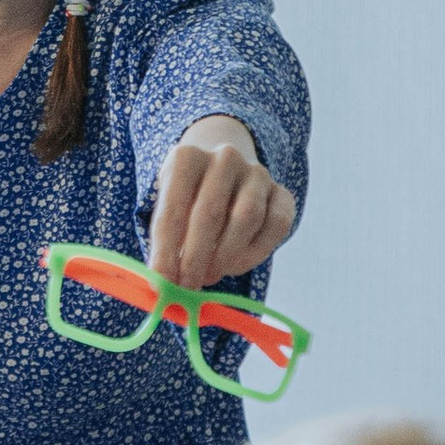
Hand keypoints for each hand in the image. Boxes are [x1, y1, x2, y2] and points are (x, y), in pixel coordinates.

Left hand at [149, 117, 297, 288]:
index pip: (172, 209)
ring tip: (210, 276)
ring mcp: (257, 173)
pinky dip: (256, 252)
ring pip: (247, 218)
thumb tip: (162, 282)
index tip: (161, 282)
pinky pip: (276, 225)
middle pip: (210, 214)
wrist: (223, 173)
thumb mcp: (168, 206)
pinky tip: (236, 265)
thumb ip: (164, 239)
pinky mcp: (282, 193)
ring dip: (226, 256)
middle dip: (196, 258)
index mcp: (187, 158)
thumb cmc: (187, 198)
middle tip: (187, 286)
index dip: (165, 250)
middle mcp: (224, 158)